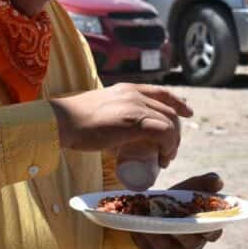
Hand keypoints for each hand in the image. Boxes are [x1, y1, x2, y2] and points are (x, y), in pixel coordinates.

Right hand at [49, 83, 191, 165]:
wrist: (60, 122)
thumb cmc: (74, 121)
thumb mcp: (100, 109)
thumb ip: (109, 113)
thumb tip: (114, 128)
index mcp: (127, 88)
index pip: (161, 92)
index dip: (178, 102)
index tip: (187, 113)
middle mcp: (134, 93)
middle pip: (169, 111)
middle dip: (176, 133)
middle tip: (169, 152)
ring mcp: (135, 106)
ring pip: (169, 123)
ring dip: (173, 143)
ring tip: (165, 159)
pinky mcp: (133, 121)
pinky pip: (163, 132)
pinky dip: (168, 146)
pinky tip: (163, 158)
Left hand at [131, 173, 223, 248]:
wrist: (157, 210)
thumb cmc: (181, 199)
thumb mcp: (192, 187)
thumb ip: (207, 183)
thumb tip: (218, 183)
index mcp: (208, 229)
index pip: (214, 233)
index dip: (210, 229)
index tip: (200, 218)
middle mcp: (196, 244)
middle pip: (192, 243)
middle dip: (181, 232)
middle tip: (170, 219)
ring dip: (158, 236)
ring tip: (148, 223)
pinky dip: (146, 243)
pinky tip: (139, 230)